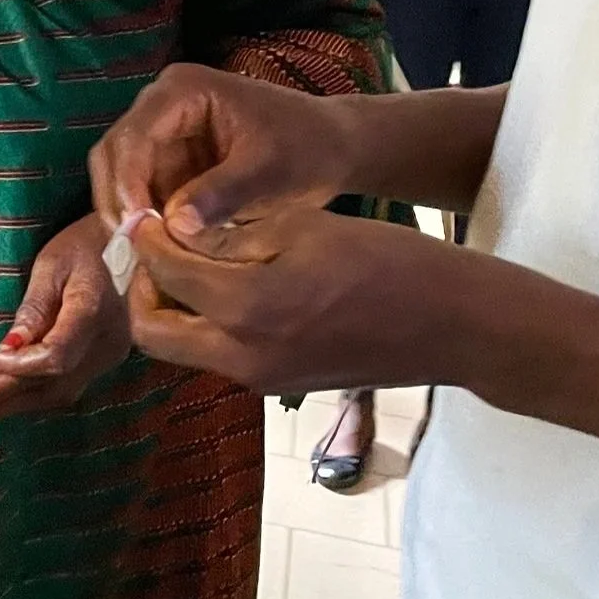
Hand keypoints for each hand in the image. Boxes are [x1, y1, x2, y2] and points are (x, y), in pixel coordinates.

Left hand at [0, 214, 132, 431]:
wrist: (127, 246)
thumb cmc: (83, 247)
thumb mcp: (52, 265)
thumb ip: (33, 308)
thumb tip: (8, 348)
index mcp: (93, 312)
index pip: (57, 355)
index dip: (18, 365)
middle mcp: (106, 345)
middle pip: (50, 385)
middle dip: (1, 401)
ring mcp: (108, 359)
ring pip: (56, 395)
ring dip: (9, 408)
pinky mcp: (101, 364)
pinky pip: (62, 388)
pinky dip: (26, 398)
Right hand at [88, 64, 364, 247]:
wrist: (334, 147)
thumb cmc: (308, 148)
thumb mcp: (271, 171)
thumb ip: (223, 193)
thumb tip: (174, 224)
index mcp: (183, 90)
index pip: (135, 135)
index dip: (127, 181)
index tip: (136, 228)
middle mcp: (162, 104)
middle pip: (115, 152)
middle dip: (118, 199)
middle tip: (130, 248)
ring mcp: (164, 132)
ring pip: (121, 174)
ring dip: (127, 212)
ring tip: (140, 255)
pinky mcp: (171, 159)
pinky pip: (142, 190)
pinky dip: (144, 218)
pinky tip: (152, 249)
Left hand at [123, 208, 487, 396]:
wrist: (456, 325)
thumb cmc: (389, 261)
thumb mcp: (303, 228)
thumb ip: (230, 235)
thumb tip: (174, 230)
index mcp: (249, 307)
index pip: (164, 272)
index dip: (146, 237)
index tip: (143, 212)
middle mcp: (244, 356)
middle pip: (152, 332)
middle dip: (142, 288)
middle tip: (158, 249)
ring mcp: (261, 379)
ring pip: (182, 349)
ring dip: (171, 309)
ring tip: (190, 264)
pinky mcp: (278, 386)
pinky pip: (218, 356)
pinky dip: (206, 324)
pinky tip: (229, 287)